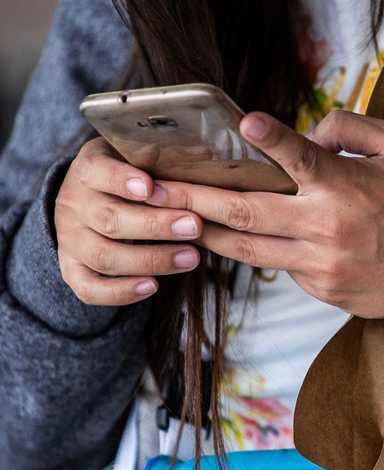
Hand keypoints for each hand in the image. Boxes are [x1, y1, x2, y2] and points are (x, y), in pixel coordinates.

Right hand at [55, 138, 202, 305]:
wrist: (94, 199)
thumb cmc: (133, 175)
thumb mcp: (141, 157)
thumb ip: (164, 160)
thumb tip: (207, 159)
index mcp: (89, 168)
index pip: (99, 172)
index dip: (122, 180)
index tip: (151, 187)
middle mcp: (74, 204)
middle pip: (109, 219)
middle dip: (156, 225)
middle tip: (195, 226)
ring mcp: (70, 239)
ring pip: (104, 256)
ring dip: (150, 260)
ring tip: (192, 258)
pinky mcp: (72, 269)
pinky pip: (89, 288)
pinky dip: (121, 292)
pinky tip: (153, 287)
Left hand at [147, 111, 383, 317]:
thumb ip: (352, 130)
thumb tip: (309, 137)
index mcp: (345, 188)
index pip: (298, 158)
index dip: (269, 140)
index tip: (243, 124)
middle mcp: (324, 228)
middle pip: (244, 214)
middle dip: (194, 199)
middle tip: (158, 189)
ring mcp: (319, 264)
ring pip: (248, 250)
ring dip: (207, 233)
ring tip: (175, 220)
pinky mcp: (322, 290)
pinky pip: (282, 267)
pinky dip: (263, 251)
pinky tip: (247, 241)